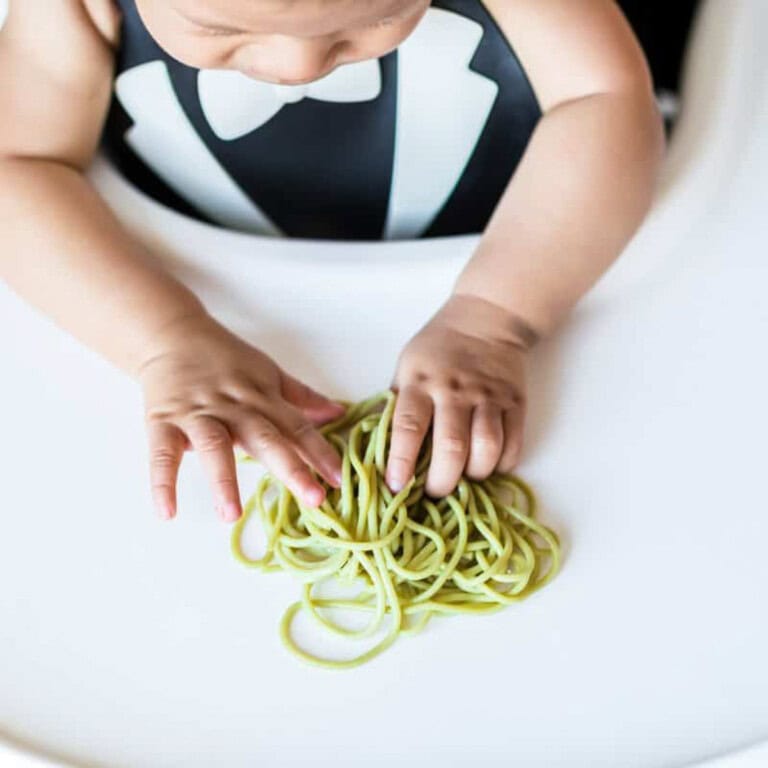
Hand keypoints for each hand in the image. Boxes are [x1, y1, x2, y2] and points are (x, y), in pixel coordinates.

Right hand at [136, 311, 345, 521]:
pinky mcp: (163, 422)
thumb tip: (339, 412)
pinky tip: (167, 512)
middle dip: (291, 468)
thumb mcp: (268, 374)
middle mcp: (235, 407)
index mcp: (263, 398)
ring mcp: (198, 414)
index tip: (339, 479)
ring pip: (214, 446)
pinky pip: (162, 454)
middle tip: (313, 498)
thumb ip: (302, 397)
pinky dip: (162, 482)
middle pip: (266, 438)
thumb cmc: (225, 360)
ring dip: (223, 480)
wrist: (171, 335)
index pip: (298, 427)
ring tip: (231, 515)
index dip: (320, 452)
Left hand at [385, 293, 531, 497]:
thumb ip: (395, 406)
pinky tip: (489, 465)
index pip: (408, 426)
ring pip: (487, 448)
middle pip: (451, 447)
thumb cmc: (437, 349)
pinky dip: (502, 465)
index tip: (395, 486)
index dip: (401, 461)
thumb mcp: (406, 368)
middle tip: (433, 493)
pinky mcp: (515, 402)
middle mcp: (454, 390)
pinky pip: (513, 444)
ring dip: (475, 475)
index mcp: (420, 382)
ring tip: (464, 479)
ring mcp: (488, 397)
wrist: (487, 319)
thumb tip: (374, 448)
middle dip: (441, 482)